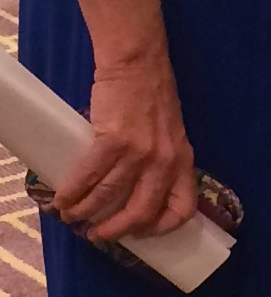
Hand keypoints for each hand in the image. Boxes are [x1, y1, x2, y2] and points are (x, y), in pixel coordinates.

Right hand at [51, 56, 197, 241]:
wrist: (137, 62)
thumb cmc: (151, 94)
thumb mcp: (170, 132)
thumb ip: (162, 159)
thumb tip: (139, 189)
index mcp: (182, 160)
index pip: (181, 207)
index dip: (161, 228)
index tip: (142, 234)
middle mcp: (164, 161)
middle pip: (141, 211)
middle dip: (116, 229)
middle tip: (98, 233)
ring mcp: (139, 152)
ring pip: (109, 197)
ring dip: (87, 212)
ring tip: (73, 216)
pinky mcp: (113, 140)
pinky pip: (89, 177)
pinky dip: (73, 193)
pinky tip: (63, 199)